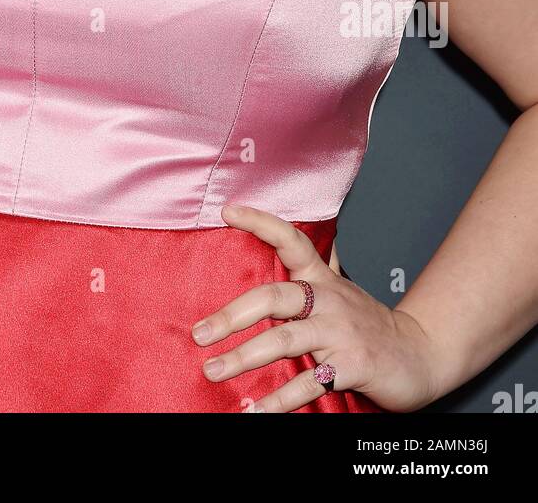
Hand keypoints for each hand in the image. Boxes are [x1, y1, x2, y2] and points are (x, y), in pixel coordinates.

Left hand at [190, 204, 437, 412]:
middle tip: (199, 333)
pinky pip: (308, 383)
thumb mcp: (339, 293)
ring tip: (213, 370)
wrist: (422, 354)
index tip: (227, 211)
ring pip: (283, 340)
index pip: (291, 240)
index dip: (260, 222)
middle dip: (231, 315)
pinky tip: (255, 410)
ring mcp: (340, 333)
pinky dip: (278, 400)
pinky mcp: (351, 366)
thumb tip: (276, 252)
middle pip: (274, 297)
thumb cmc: (371, 325)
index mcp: (324, 280)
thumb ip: (309, 278)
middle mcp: (329, 301)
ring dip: (243, 357)